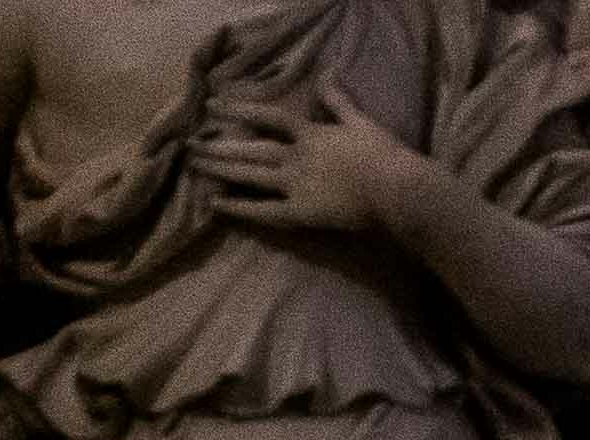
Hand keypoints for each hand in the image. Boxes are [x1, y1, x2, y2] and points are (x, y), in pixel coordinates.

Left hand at [203, 88, 454, 252]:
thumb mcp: (363, 123)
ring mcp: (296, 184)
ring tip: (194, 166)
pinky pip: (265, 211)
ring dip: (220, 169)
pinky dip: (239, 208)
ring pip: (250, 175)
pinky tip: (215, 205)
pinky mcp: (302, 212)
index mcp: (311, 134)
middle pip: (250, 148)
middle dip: (218, 144)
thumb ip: (340, 102)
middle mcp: (296, 156)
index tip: (213, 105)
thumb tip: (326, 77)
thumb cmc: (386, 156)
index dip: (239, 109)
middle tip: (189, 143)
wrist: (399, 191)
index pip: (268, 116)